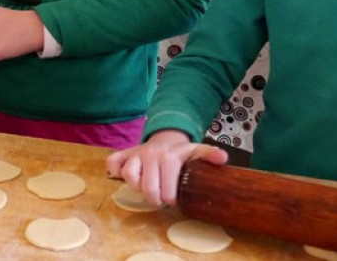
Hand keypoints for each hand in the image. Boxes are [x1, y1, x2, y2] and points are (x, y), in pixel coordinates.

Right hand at [105, 130, 227, 207]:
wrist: (166, 137)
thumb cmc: (181, 152)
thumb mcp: (197, 152)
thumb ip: (209, 154)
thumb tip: (223, 158)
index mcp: (169, 158)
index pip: (166, 191)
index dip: (171, 200)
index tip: (174, 198)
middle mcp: (150, 154)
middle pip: (148, 190)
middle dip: (155, 199)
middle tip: (161, 197)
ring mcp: (135, 154)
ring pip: (130, 178)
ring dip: (138, 188)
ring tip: (148, 187)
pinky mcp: (124, 154)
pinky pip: (113, 164)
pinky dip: (116, 172)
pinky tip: (126, 175)